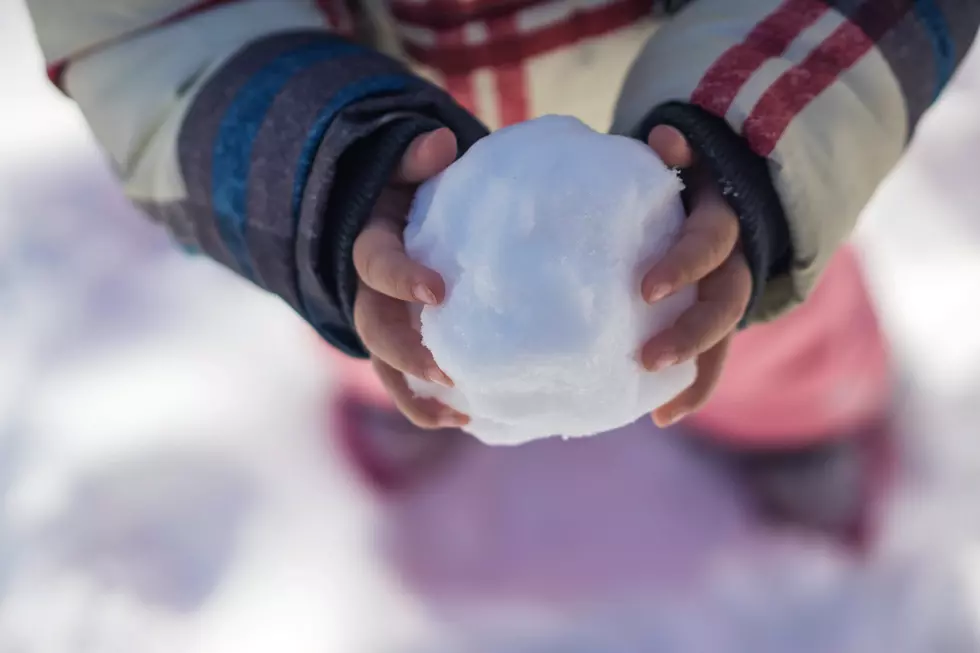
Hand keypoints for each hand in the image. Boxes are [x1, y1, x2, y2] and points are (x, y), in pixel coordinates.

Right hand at [352, 127, 469, 429]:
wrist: (389, 212)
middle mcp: (367, 291)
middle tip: (448, 370)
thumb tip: (441, 142)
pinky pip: (402, 382)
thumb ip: (417, 159)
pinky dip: (427, 406)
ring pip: (383, 367)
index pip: (377, 263)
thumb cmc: (411, 190)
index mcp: (372, 244)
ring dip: (415, 394)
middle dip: (407, 352)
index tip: (439, 291)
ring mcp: (380, 322)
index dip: (402, 278)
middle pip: (373, 328)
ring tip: (460, 416)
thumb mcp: (408, 168)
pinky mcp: (396, 345)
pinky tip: (467, 419)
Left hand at [641, 125, 751, 426]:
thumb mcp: (677, 159)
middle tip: (646, 359)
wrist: (713, 188)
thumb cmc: (673, 178)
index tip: (646, 291)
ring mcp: (725, 294)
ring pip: (724, 338)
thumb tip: (668, 137)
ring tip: (660, 412)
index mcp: (717, 218)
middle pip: (725, 301)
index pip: (708, 242)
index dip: (684, 265)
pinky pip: (712, 359)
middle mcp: (732, 260)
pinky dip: (692, 388)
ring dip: (694, 373)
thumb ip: (671, 153)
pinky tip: (662, 416)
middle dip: (690, 334)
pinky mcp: (714, 320)